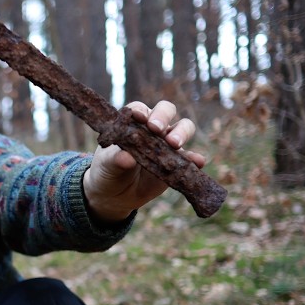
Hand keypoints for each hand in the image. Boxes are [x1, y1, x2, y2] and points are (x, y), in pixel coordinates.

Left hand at [82, 100, 206, 221]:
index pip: (139, 109)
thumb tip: (127, 158)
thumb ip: (115, 159)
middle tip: (157, 129)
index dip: (141, 112)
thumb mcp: (107, 165)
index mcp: (132, 122)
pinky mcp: (177, 162)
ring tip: (174, 145)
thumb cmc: (108, 171)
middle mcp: (152, 128)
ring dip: (182, 133)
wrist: (114, 195)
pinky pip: (190, 158)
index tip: (140, 118)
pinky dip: (195, 158)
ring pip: (183, 128)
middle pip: (166, 111)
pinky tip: (197, 162)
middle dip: (163, 116)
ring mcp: (166, 144)